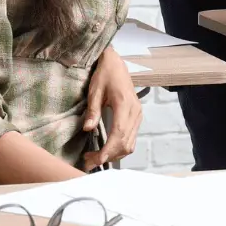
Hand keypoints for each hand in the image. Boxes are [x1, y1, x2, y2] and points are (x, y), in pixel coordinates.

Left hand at [81, 47, 140, 170]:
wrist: (116, 64)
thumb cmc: (105, 74)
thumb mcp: (95, 91)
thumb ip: (93, 110)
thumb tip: (88, 129)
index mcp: (125, 105)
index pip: (119, 134)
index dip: (108, 150)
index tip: (95, 159)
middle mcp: (135, 112)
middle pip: (125, 143)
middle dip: (108, 156)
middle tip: (88, 161)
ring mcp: (138, 116)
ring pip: (130, 144)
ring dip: (114, 154)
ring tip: (95, 157)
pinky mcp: (136, 117)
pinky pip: (131, 139)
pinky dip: (119, 148)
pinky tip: (106, 150)